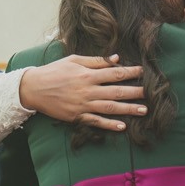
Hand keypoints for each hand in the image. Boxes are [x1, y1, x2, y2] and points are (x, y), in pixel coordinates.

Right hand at [16, 54, 145, 130]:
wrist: (33, 88)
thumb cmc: (54, 71)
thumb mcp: (74, 60)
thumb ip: (96, 61)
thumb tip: (116, 58)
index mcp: (87, 74)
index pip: (114, 73)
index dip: (130, 72)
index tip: (143, 71)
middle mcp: (87, 90)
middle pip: (116, 92)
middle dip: (134, 92)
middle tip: (151, 93)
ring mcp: (82, 105)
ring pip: (109, 108)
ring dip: (128, 110)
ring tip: (144, 110)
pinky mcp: (77, 116)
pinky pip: (96, 121)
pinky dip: (109, 125)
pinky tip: (122, 127)